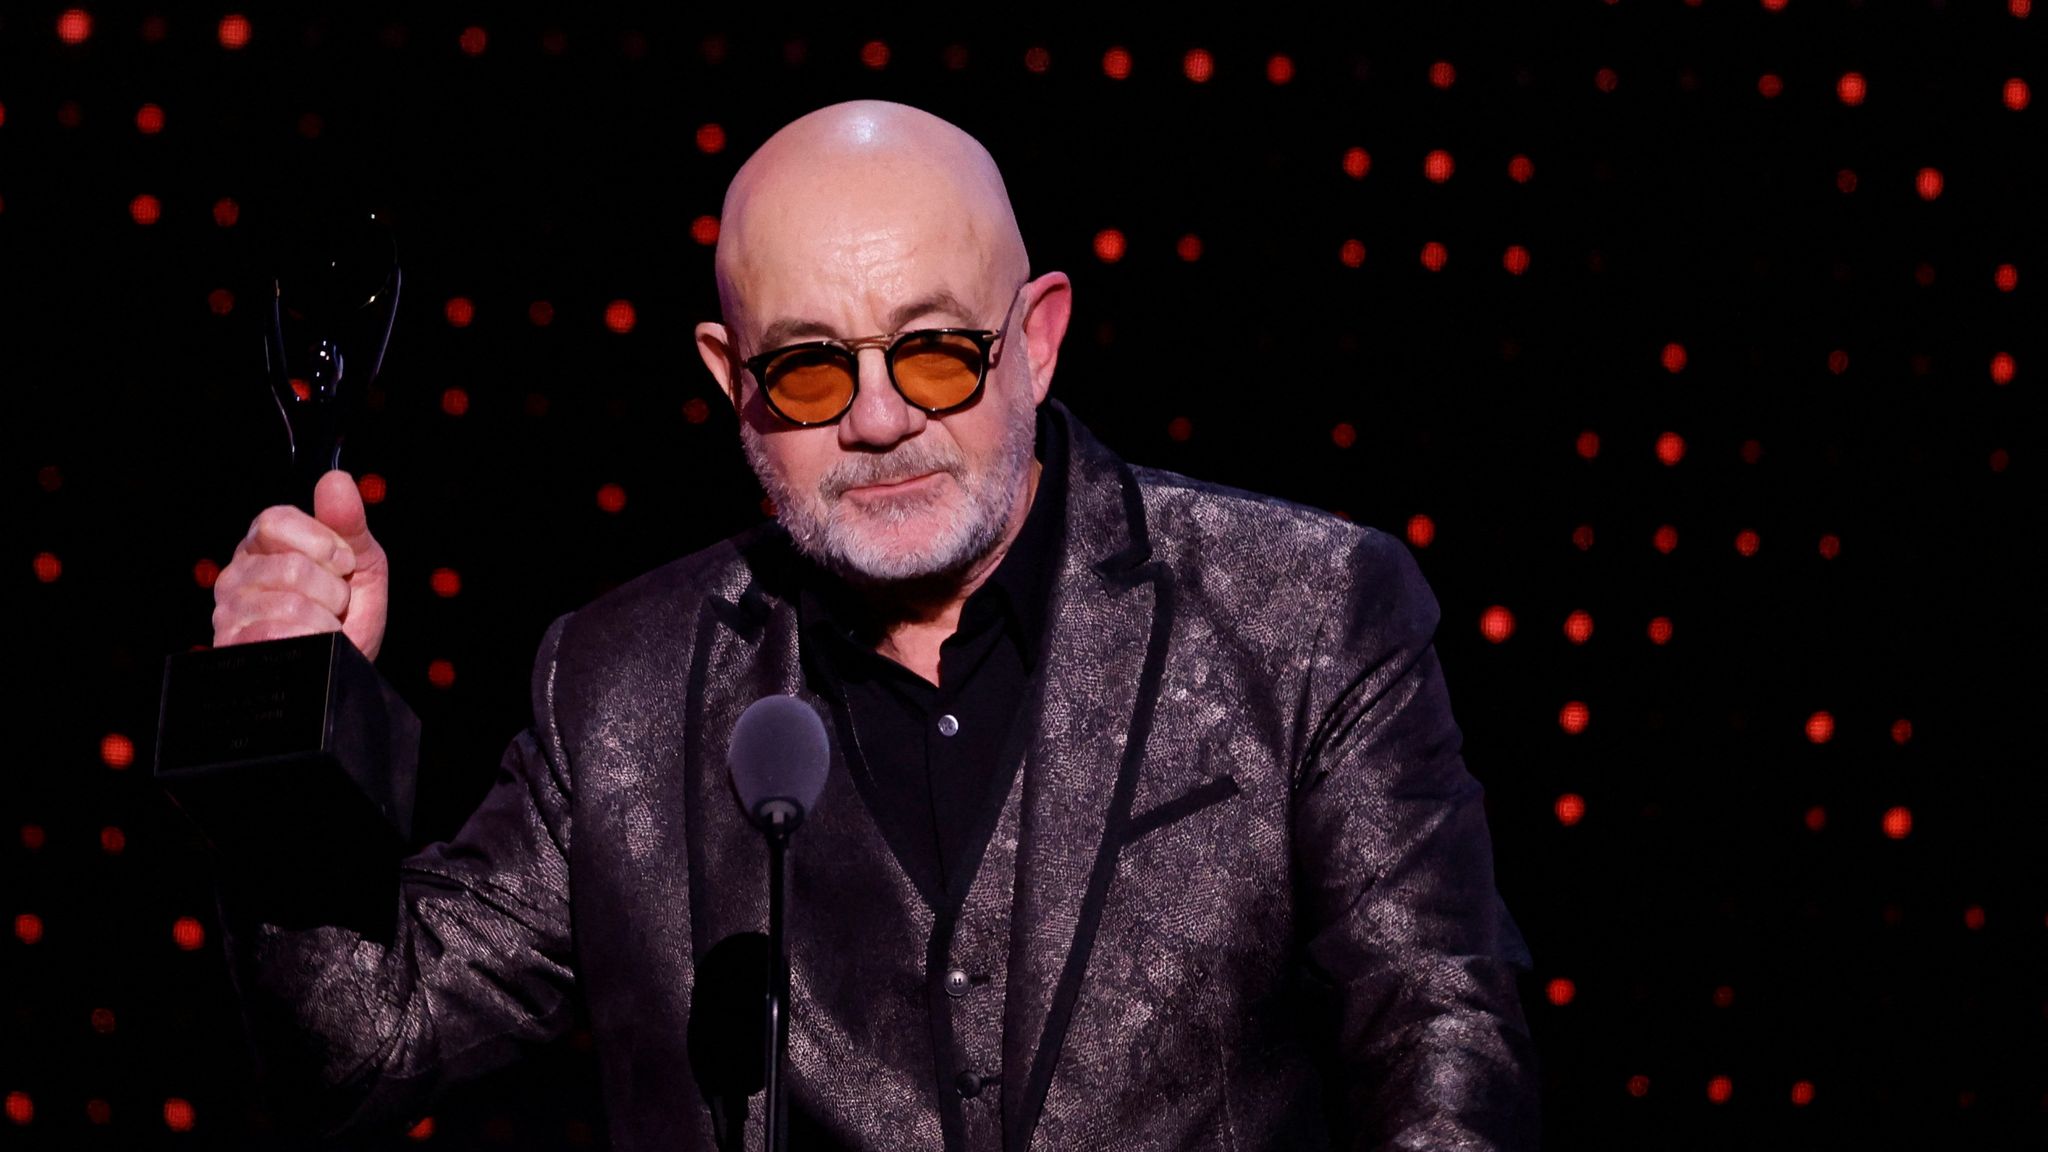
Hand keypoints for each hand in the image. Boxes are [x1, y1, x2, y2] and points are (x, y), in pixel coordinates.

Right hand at [211, 470, 390, 659]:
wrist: (345, 668)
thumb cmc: (348, 614)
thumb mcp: (361, 563)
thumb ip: (349, 523)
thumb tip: (336, 480)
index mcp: (263, 546)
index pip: (274, 521)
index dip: (319, 541)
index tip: (342, 561)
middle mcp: (237, 576)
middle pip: (291, 566)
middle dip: (333, 590)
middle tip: (334, 603)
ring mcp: (230, 615)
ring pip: (291, 605)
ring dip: (327, 620)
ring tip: (324, 626)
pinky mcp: (234, 650)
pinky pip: (281, 637)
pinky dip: (314, 642)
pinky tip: (312, 645)